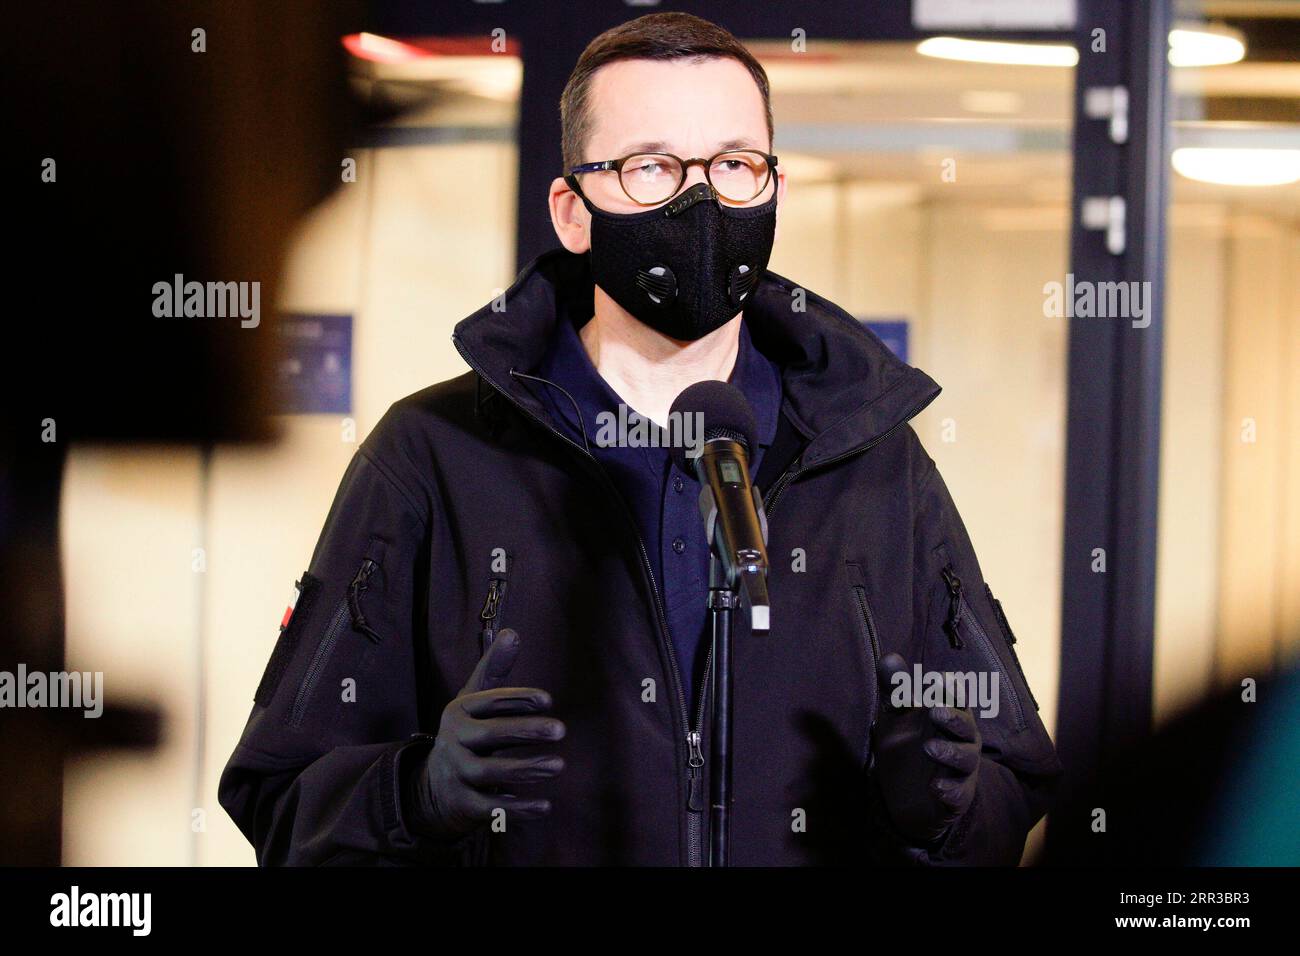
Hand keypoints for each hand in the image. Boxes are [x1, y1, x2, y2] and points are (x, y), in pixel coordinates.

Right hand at [406, 628, 564, 839]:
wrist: (433, 785)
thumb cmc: (467, 733)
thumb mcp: (475, 700)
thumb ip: (494, 669)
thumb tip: (511, 632)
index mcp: (460, 711)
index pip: (489, 702)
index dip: (517, 699)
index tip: (548, 699)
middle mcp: (454, 741)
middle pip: (489, 735)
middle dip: (524, 732)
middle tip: (561, 729)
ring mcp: (457, 773)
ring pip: (489, 772)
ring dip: (524, 769)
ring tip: (558, 765)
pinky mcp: (464, 803)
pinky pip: (490, 807)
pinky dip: (516, 809)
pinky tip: (545, 806)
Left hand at [869, 652, 980, 845]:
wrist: (906, 796)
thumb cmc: (907, 744)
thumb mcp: (895, 716)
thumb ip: (895, 689)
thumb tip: (889, 656)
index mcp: (949, 714)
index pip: (956, 698)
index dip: (949, 689)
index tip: (936, 680)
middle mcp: (961, 740)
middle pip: (965, 726)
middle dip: (953, 718)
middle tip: (935, 711)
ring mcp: (961, 770)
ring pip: (965, 759)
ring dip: (950, 752)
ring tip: (928, 748)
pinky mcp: (957, 796)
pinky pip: (959, 794)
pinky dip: (950, 790)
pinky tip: (935, 787)